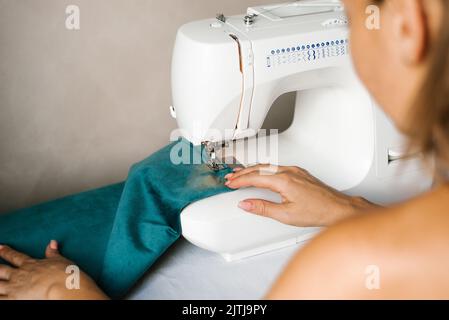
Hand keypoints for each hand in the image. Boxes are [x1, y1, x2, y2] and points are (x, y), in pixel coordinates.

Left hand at [0, 241, 107, 299]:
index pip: (14, 256)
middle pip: (1, 269)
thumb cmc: (63, 274)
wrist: (63, 288)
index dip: (5, 251)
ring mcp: (15, 288)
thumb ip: (53, 252)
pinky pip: (0, 298)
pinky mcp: (14, 299)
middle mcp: (19, 275)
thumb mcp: (59, 260)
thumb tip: (52, 242)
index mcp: (30, 264)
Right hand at [225, 165, 375, 226]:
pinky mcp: (299, 172)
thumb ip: (262, 208)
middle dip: (242, 173)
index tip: (230, 183)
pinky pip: (276, 167)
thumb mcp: (285, 215)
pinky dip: (264, 169)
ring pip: (267, 166)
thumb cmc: (317, 211)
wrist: (337, 208)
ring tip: (240, 174)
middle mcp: (289, 171)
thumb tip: (245, 204)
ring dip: (252, 170)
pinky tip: (260, 173)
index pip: (255, 178)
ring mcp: (295, 170)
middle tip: (230, 177)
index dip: (240, 181)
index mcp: (284, 180)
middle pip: (259, 169)